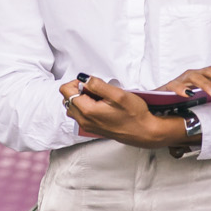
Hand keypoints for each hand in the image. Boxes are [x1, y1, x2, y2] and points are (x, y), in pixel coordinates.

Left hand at [62, 75, 186, 148]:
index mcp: (87, 111)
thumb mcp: (118, 94)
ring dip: (81, 99)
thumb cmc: (134, 114)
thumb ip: (97, 84)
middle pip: (67, 99)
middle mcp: (84, 120)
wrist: (144, 132)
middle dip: (79, 90)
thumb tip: (83, 79)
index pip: (66, 91)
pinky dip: (86, 107)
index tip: (90, 83)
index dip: (76, 82)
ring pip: (73, 107)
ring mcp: (87, 126)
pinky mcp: (92, 128)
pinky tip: (101, 105)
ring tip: (99, 97)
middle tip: (96, 89)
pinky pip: (80, 115)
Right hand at [158, 65, 210, 105]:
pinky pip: (175, 85)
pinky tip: (188, 95)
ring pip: (195, 76)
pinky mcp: (169, 87)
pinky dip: (182, 89)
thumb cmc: (189, 97)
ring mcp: (182, 80)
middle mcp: (196, 75)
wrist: (163, 103)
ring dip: (206, 85)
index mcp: (208, 76)